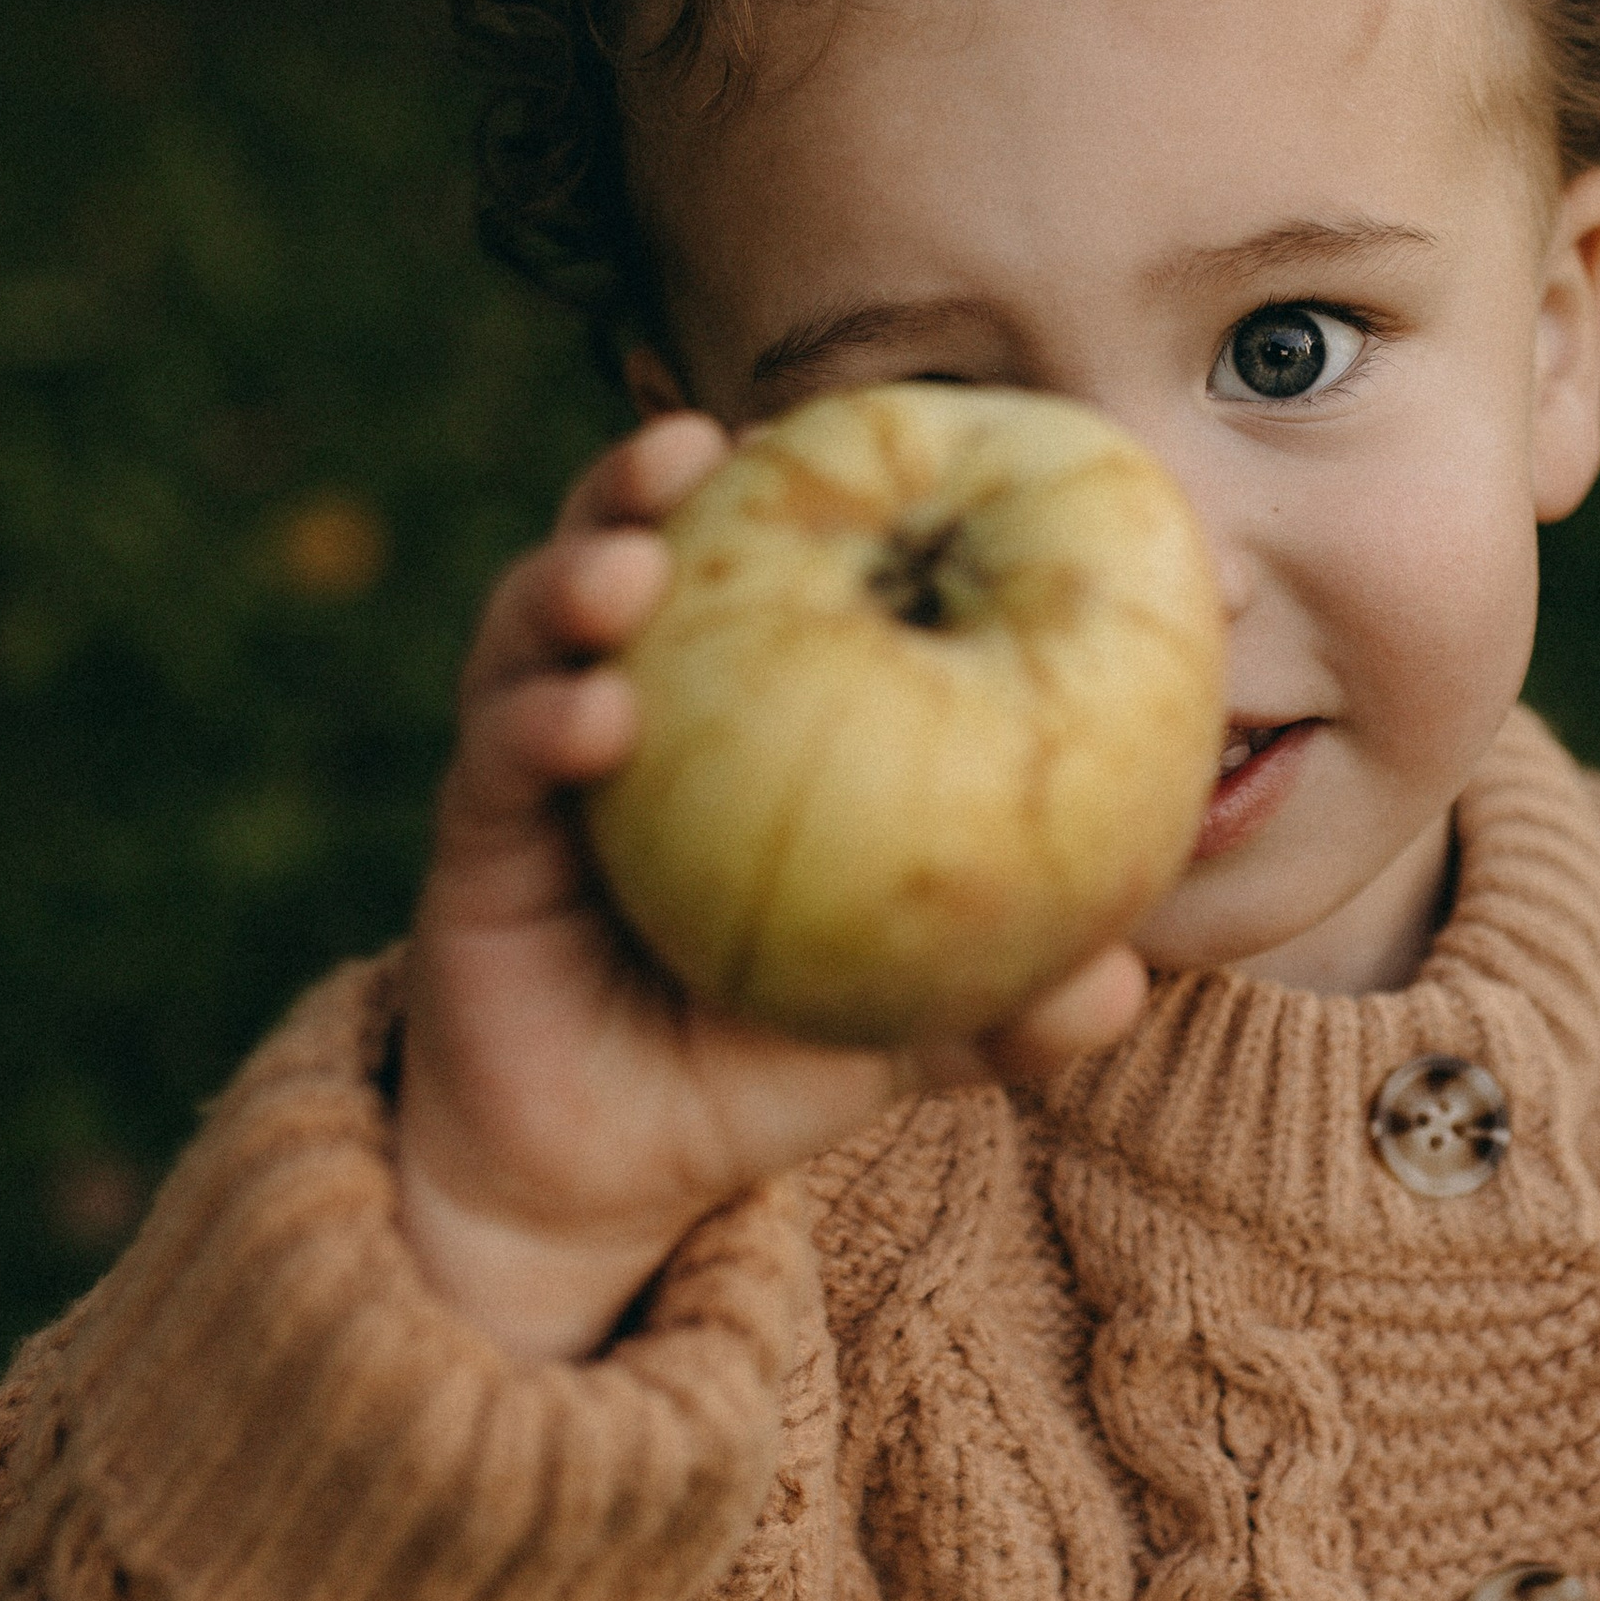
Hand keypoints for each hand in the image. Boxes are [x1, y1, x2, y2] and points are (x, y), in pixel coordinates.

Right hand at [396, 413, 1145, 1361]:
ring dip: (575, 575)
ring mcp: (540, 762)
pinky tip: (593, 720)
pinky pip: (497, 760)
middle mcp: (630, 706)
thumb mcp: (905, 1031)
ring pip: (536, 628)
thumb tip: (1123, 984)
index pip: (762, 569)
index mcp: (734, 710)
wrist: (614, 1178)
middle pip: (628, 550)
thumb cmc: (768, 1061)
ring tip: (631, 564)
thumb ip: (1007, 1005)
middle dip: (646, 478)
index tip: (854, 422)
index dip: (798, 488)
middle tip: (697, 444)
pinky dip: (541, 724)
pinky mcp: (476, 839)